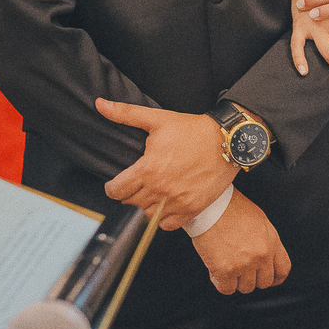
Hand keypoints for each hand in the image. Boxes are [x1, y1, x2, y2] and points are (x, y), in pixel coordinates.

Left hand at [98, 98, 238, 229]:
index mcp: (148, 169)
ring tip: (151, 193)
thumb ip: (126, 114)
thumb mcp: (159, 119)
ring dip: (145, 206)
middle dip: (129, 194)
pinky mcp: (192, 209)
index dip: (113, 187)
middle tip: (137, 185)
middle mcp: (160, 189)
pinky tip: (165, 205)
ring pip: (147, 216)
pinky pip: (167, 225)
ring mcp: (176, 201)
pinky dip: (163, 219)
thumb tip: (100, 103)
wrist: (228, 142)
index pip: (116, 191)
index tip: (118, 183)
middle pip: (130, 204)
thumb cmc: (194, 130)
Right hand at [191, 188, 291, 293]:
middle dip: (252, 278)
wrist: (211, 205)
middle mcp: (261, 255)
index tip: (269, 280)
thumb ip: (266, 241)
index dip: (275, 278)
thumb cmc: (231, 208)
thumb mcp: (260, 221)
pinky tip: (216, 270)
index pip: (283, 269)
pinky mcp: (225, 270)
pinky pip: (226, 289)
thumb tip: (266, 256)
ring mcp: (244, 264)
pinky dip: (220, 283)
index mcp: (272, 242)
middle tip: (241, 269)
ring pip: (245, 288)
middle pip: (264, 282)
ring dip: (236, 280)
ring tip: (227, 265)